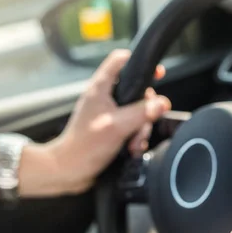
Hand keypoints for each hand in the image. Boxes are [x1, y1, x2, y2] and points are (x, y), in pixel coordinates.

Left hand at [14, 50, 170, 196]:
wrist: (69, 171)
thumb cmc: (84, 147)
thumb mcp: (117, 126)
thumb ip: (141, 113)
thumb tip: (162, 103)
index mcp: (100, 88)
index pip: (120, 61)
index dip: (139, 62)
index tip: (157, 73)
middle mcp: (104, 98)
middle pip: (136, 91)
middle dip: (146, 109)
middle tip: (143, 124)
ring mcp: (108, 114)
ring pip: (137, 112)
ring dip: (141, 129)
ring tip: (134, 144)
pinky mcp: (111, 129)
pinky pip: (132, 127)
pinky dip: (136, 138)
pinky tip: (132, 149)